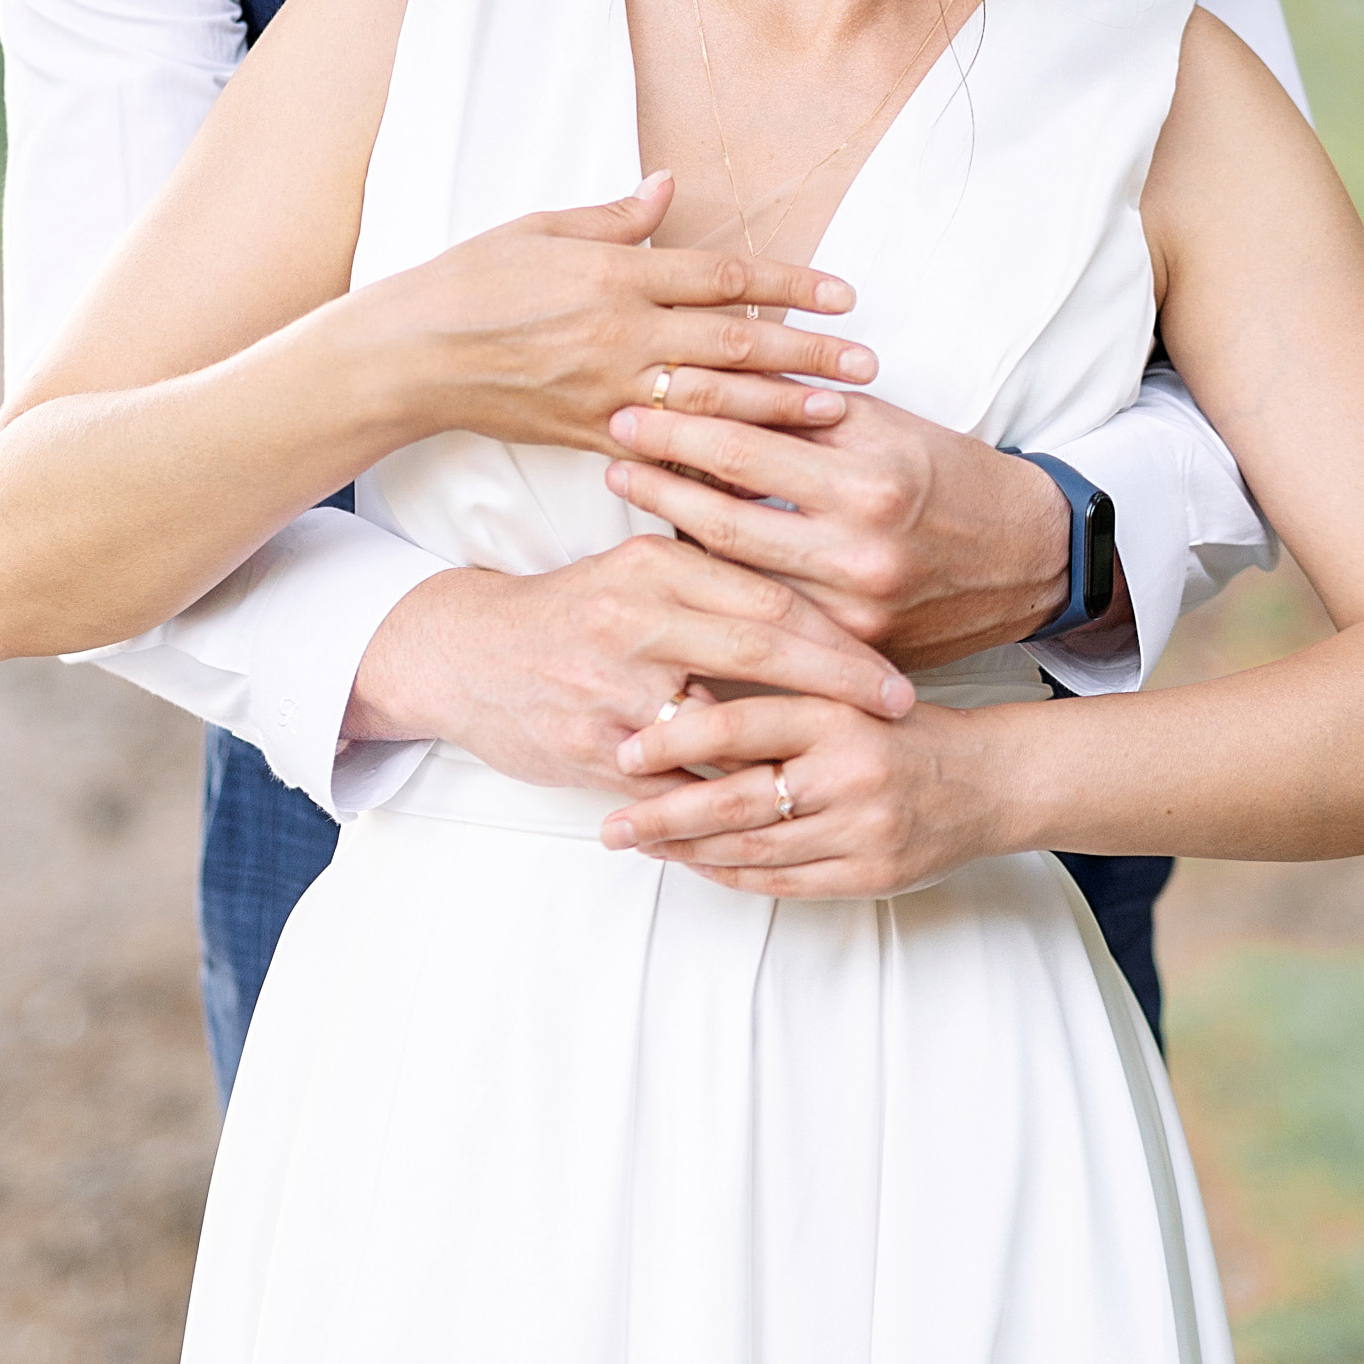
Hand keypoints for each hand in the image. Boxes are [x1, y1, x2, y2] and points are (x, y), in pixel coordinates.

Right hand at [345, 533, 915, 792]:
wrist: (464, 653)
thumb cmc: (572, 610)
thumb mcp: (637, 568)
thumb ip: (713, 568)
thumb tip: (811, 556)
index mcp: (654, 565)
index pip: (766, 594)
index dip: (838, 631)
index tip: (891, 658)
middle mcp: (634, 618)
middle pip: (760, 648)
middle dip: (839, 679)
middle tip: (899, 704)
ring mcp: (611, 687)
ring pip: (723, 722)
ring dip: (795, 747)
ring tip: (854, 763)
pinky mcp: (591, 748)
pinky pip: (678, 783)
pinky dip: (730, 798)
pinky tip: (783, 807)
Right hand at [359, 172, 876, 454]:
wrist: (407, 354)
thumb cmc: (470, 280)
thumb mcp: (541, 228)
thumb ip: (615, 217)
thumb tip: (670, 186)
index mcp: (617, 274)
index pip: (725, 276)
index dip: (791, 283)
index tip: (845, 293)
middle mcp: (621, 333)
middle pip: (737, 343)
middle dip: (809, 353)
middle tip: (870, 363)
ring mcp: (608, 391)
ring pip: (714, 403)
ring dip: (781, 408)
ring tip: (838, 413)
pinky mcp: (589, 434)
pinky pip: (666, 451)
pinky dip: (715, 461)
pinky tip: (760, 471)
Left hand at [600, 690, 1032, 897]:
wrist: (994, 779)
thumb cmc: (905, 727)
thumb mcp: (847, 688)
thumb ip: (780, 692)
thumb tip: (680, 692)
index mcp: (839, 711)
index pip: (740, 726)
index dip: (675, 740)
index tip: (624, 752)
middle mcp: (852, 771)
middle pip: (735, 801)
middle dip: (662, 815)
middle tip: (610, 824)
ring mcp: (864, 829)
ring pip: (753, 849)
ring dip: (688, 851)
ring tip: (641, 844)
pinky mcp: (873, 875)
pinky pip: (785, 882)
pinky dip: (732, 875)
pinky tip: (696, 865)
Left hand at [602, 391, 1073, 660]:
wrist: (1030, 559)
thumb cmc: (951, 477)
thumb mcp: (885, 424)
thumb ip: (801, 406)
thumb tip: (710, 373)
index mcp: (869, 481)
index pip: (745, 451)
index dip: (678, 429)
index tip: (627, 410)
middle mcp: (860, 553)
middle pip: (723, 522)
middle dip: (657, 484)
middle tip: (609, 454)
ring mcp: (855, 614)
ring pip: (735, 582)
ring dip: (676, 543)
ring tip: (631, 505)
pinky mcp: (855, 652)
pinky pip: (770, 623)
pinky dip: (722, 593)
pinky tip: (683, 570)